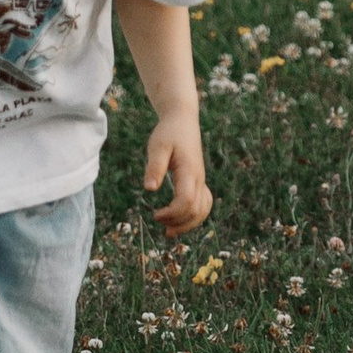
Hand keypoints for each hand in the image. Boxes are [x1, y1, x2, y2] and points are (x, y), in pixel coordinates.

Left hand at [143, 115, 212, 233]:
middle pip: (196, 211)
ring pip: (203, 211)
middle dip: (177, 222)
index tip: (155, 215)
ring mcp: (201, 181)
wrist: (183, 121)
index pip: (187, 201)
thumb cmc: (168, 133)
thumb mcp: (157, 146)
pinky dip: (194, 217)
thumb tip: (150, 189)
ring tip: (168, 230)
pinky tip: (178, 220)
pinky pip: (203, 205)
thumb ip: (154, 167)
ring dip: (187, 224)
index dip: (172, 214)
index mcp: (189, 172)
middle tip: (157, 220)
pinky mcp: (199, 182)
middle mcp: (199, 179)